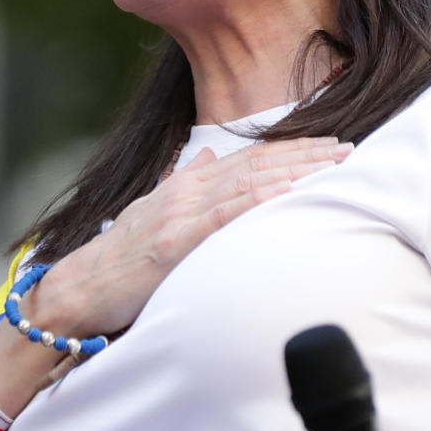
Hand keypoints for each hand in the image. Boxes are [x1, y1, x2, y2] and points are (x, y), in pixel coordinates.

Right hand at [32, 136, 352, 336]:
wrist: (81, 288)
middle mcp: (186, 191)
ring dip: (295, 172)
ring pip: (247, 184)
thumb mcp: (151, 208)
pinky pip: (225, 217)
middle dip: (306, 155)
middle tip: (349, 149)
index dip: (291, 149)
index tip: (328, 142)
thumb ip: (183, 180)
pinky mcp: (175, 243)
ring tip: (334, 166)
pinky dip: (259, 200)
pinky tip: (288, 192)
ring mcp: (180, 215)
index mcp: (185, 183)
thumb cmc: (119, 256)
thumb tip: (206, 152)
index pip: (248, 158)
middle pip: (256, 164)